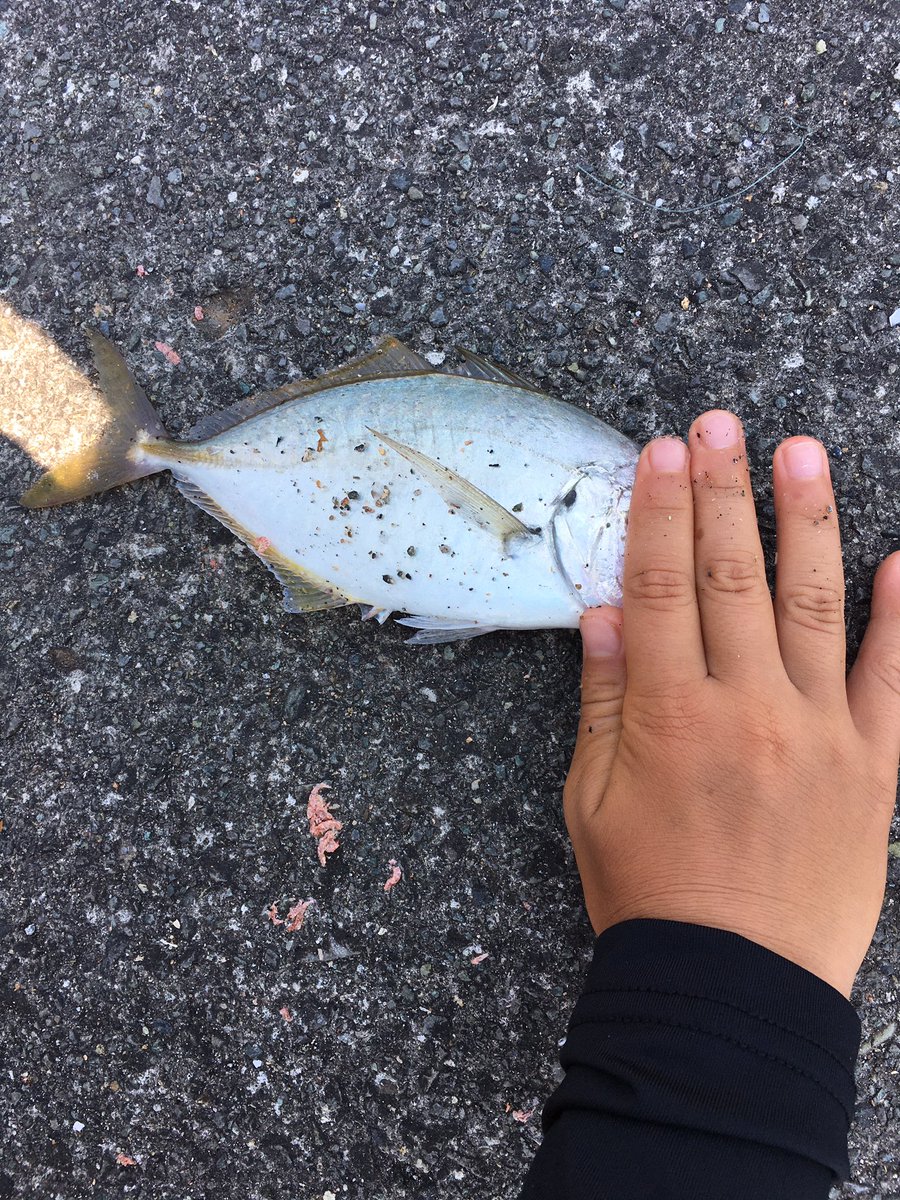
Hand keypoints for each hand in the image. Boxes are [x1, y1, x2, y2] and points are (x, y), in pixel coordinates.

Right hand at [564, 410, 899, 997]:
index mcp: (670, 717)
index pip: (661, 586)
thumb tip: (603, 614)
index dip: (661, 512)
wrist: (732, 989)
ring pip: (811, 606)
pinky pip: (895, 681)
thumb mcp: (593, 801)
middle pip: (731, 577)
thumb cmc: (650, 894)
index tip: (663, 452)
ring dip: (805, 521)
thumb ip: (603, 701)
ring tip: (802, 450)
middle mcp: (747, 709)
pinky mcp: (874, 768)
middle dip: (725, 491)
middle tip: (722, 425)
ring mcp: (819, 734)